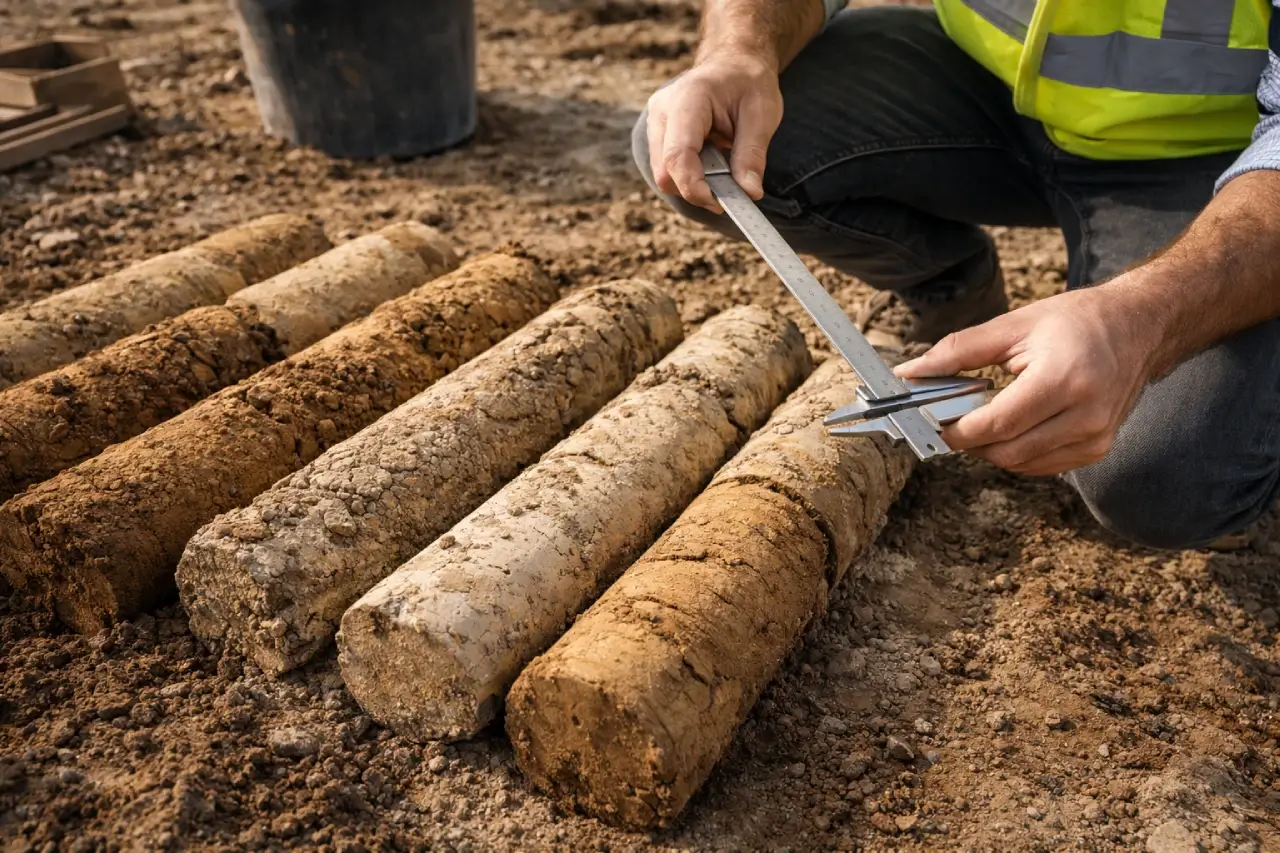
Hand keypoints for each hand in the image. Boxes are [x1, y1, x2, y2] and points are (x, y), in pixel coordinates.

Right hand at [646, 51, 782, 212]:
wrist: (734, 63)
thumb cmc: (749, 83)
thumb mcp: (762, 114)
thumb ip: (752, 154)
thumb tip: (749, 193)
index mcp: (688, 98)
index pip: (678, 155)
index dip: (695, 187)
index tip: (721, 203)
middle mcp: (662, 110)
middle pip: (666, 171)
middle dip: (696, 190)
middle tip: (731, 191)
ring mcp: (656, 122)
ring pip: (664, 175)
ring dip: (694, 184)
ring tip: (724, 170)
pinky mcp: (657, 134)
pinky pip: (667, 169)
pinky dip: (690, 177)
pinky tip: (711, 163)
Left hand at [894, 283, 1161, 476]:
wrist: (1138, 327)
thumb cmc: (1076, 321)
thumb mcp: (1013, 325)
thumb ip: (957, 352)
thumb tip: (910, 373)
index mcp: (1065, 379)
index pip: (997, 424)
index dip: (958, 429)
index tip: (932, 420)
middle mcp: (1087, 415)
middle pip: (1007, 451)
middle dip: (970, 441)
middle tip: (951, 418)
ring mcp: (1096, 438)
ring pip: (1021, 464)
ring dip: (992, 447)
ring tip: (982, 416)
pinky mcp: (1098, 450)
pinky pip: (1040, 465)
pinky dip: (1017, 451)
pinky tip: (1012, 425)